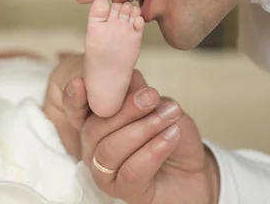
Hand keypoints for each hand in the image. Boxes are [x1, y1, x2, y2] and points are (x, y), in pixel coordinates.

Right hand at [61, 73, 219, 203]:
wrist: (196, 170)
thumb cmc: (173, 137)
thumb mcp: (159, 105)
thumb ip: (138, 93)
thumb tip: (126, 76)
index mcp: (96, 124)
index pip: (75, 112)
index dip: (73, 98)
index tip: (81, 82)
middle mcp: (94, 149)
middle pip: (93, 129)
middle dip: (124, 110)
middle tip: (151, 96)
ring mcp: (107, 173)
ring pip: (110, 150)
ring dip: (142, 129)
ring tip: (169, 116)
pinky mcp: (125, 193)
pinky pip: (131, 172)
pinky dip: (153, 151)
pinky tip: (171, 136)